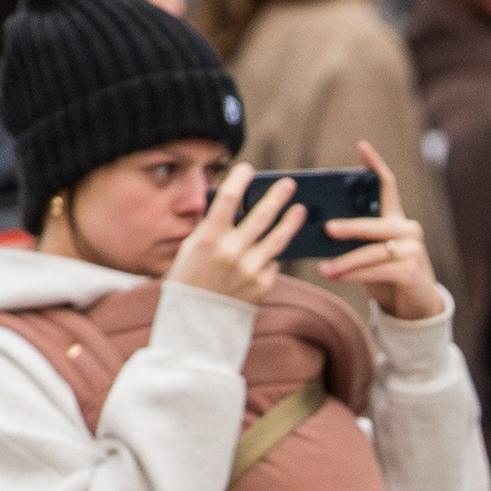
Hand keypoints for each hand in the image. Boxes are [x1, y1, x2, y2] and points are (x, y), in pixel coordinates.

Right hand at [171, 162, 298, 306]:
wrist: (195, 322)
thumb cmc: (190, 278)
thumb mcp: (192, 248)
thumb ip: (213, 226)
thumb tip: (236, 204)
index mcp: (208, 237)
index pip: (228, 198)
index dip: (240, 179)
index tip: (248, 168)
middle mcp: (231, 252)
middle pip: (262, 215)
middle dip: (277, 196)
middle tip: (290, 183)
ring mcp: (249, 269)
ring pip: (278, 239)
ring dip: (291, 222)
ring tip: (300, 210)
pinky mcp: (262, 286)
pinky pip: (273, 263)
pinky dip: (270, 257)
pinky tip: (269, 253)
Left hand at [312, 139, 452, 321]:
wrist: (415, 306)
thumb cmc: (387, 275)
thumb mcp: (370, 253)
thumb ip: (355, 240)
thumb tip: (319, 230)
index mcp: (396, 219)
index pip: (388, 185)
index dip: (375, 165)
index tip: (361, 146)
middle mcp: (408, 230)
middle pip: (375, 224)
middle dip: (350, 227)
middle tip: (327, 229)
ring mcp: (413, 250)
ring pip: (373, 252)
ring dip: (345, 261)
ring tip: (324, 268)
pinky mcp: (412, 271)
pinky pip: (378, 271)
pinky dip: (354, 275)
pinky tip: (336, 277)